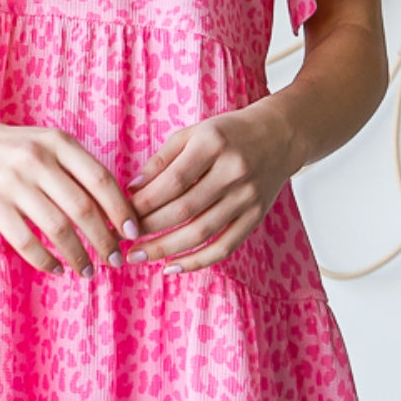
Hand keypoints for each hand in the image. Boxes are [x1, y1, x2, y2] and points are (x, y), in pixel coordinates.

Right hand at [0, 116, 139, 278]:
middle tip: (115, 260)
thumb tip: (115, 209)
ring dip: (78, 256)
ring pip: (58, 229)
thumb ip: (76, 168)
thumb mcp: (46, 143)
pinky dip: (45, 260)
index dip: (121, 210)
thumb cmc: (11, 148)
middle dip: (105, 240)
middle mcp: (37, 160)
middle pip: (84, 209)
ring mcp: (14, 183)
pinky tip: (56, 268)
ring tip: (88, 271)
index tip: (133, 233)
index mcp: (58, 142)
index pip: (101, 180)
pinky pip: (26, 241)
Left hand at [124, 102, 295, 273]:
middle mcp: (233, 171)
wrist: (279, 136)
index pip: (172, 181)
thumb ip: (162, 159)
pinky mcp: (256, 217)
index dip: (144, 202)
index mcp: (213, 144)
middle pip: (184, 209)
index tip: (121, 214)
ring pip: (201, 232)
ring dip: (165, 249)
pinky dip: (196, 261)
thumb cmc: (227, 133)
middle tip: (121, 239)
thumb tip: (132, 189)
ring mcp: (247, 197)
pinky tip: (171, 267)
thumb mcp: (193, 133)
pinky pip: (224, 247)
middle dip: (148, 228)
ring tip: (138, 256)